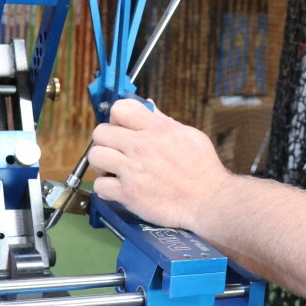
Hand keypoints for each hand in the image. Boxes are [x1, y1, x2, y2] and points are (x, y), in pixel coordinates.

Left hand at [88, 98, 230, 230]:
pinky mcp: (128, 193)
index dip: (117, 117)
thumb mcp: (189, 135)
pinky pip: (99, 185)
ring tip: (114, 169)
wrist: (209, 200)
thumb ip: (164, 120)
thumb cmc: (203, 169)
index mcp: (156, 129)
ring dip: (102, 163)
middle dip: (106, 140)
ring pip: (95, 156)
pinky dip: (106, 187)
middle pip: (100, 132)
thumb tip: (149, 105)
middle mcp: (140, 146)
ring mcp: (132, 170)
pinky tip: (117, 188)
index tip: (122, 126)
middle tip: (116, 150)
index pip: (120, 108)